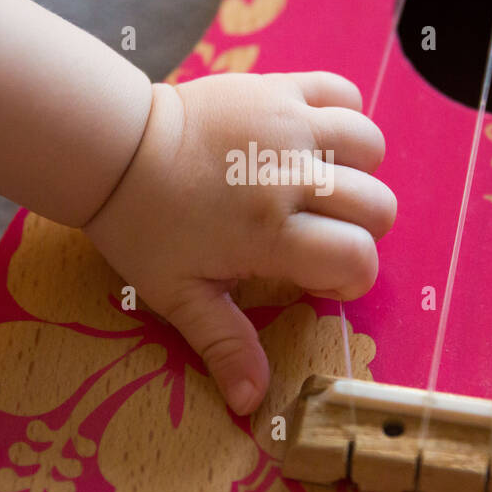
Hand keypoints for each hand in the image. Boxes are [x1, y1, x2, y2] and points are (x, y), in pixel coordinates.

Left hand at [83, 71, 395, 414]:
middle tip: (313, 232)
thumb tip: (254, 405)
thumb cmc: (144, 229)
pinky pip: (342, 93)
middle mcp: (290, 175)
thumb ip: (224, 345)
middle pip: (378, 206)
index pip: (357, 259)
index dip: (347, 278)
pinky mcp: (280, 87)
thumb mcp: (179, 296)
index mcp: (270, 232)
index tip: (313, 277)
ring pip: (371, 146)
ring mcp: (288, 124)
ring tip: (316, 185)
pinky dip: (341, 114)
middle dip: (358, 229)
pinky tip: (312, 139)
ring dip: (355, 171)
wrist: (114, 148)